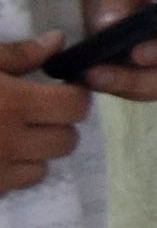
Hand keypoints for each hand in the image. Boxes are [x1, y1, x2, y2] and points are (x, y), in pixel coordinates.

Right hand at [0, 67, 84, 196]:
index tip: (60, 91)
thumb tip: (57, 42)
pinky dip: (12, 173)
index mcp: (13, 104)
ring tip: (10, 136)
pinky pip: (16, 186)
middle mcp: (10, 142)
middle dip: (57, 126)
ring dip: (35, 153)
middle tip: (34, 115)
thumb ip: (18, 55)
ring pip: (43, 167)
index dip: (73, 96)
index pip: (75, 106)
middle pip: (66, 140)